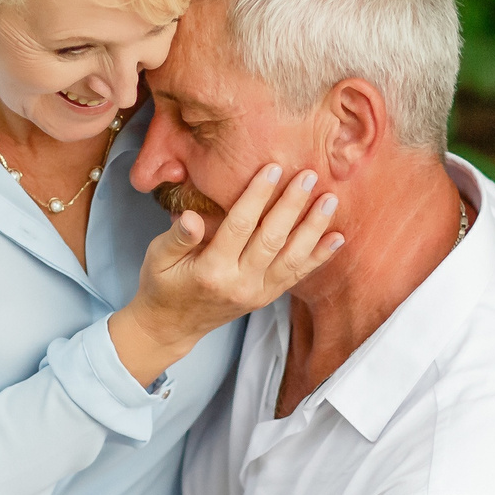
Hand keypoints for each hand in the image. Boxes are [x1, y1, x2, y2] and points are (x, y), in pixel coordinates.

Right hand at [110, 164, 342, 384]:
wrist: (171, 326)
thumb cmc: (163, 285)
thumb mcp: (157, 258)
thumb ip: (177, 237)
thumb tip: (191, 217)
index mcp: (211, 270)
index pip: (239, 226)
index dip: (257, 196)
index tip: (272, 169)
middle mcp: (239, 283)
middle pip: (272, 239)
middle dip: (292, 205)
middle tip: (308, 176)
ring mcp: (257, 293)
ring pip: (292, 258)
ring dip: (313, 228)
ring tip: (329, 200)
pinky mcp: (267, 297)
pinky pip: (297, 275)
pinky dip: (319, 257)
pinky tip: (337, 239)